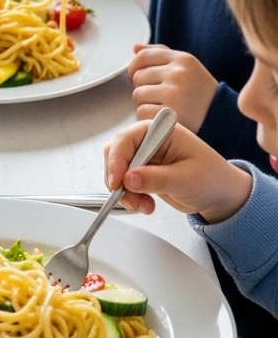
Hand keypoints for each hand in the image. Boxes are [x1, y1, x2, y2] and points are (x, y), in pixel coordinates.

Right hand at [103, 119, 251, 222]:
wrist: (221, 195)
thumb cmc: (211, 179)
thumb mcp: (185, 179)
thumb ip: (155, 178)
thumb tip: (127, 179)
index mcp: (161, 132)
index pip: (127, 139)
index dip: (117, 160)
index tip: (116, 182)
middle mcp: (150, 141)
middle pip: (116, 153)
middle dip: (117, 178)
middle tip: (128, 198)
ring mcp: (146, 157)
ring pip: (117, 170)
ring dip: (123, 191)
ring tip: (142, 206)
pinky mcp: (143, 172)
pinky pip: (125, 183)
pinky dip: (129, 196)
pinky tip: (145, 205)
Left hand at [129, 43, 217, 131]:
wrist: (221, 117)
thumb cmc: (200, 91)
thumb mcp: (187, 66)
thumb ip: (161, 53)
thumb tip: (135, 47)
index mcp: (182, 59)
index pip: (143, 56)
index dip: (134, 66)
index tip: (136, 75)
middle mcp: (178, 74)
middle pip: (138, 76)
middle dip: (142, 86)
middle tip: (158, 94)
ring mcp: (174, 94)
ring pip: (138, 95)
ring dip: (145, 102)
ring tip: (162, 104)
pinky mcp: (169, 114)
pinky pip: (141, 112)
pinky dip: (148, 116)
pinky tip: (163, 115)